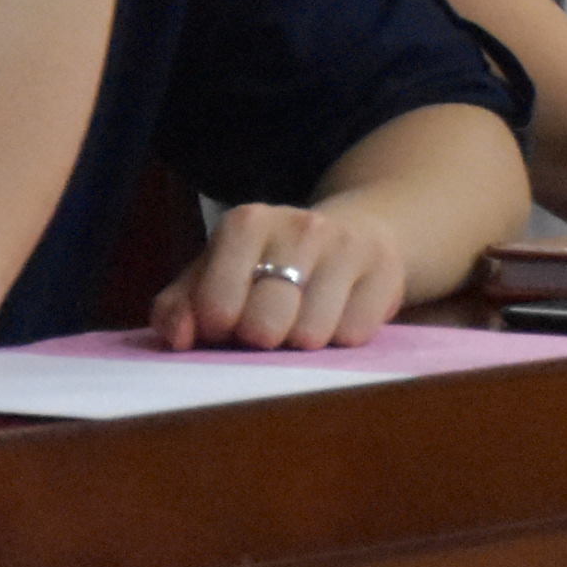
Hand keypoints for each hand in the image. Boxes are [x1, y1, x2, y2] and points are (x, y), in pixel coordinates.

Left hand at [152, 201, 402, 352]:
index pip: (216, 307)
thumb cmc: (265, 267)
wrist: (352, 233)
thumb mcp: (211, 277)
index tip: (225, 324)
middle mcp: (301, 225)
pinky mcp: (388, 271)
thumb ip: (178, 308)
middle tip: (268, 328)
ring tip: (302, 321)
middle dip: (262, 340)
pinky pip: (354, 336)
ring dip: (302, 344)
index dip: (216, 330)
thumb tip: (179, 340)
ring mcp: (349, 245)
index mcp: (247, 222)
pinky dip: (341, 339)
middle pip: (266, 326)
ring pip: (312, 335)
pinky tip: (337, 316)